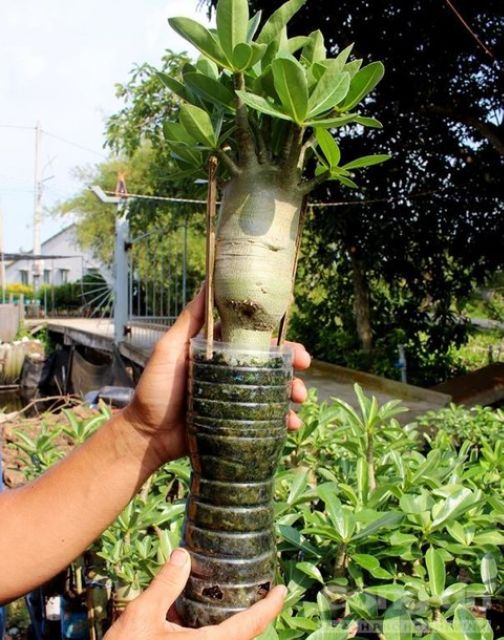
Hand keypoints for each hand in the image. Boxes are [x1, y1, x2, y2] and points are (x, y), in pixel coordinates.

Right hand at [104, 548, 286, 639]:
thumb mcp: (142, 615)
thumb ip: (166, 584)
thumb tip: (183, 555)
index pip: (249, 627)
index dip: (269, 608)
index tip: (283, 591)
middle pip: (240, 636)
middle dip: (252, 615)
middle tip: (259, 589)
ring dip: (230, 623)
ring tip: (230, 597)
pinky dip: (210, 629)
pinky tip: (193, 614)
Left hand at [123, 287, 310, 464]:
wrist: (146, 436)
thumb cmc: (155, 390)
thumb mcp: (170, 349)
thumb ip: (190, 321)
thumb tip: (207, 281)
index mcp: (219, 352)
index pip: (255, 340)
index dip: (278, 340)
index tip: (294, 346)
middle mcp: (230, 373)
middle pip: (271, 365)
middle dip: (292, 367)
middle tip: (304, 370)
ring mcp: (235, 398)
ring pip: (273, 391)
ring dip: (292, 393)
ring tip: (298, 401)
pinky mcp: (237, 422)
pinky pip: (266, 419)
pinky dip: (282, 421)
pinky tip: (290, 425)